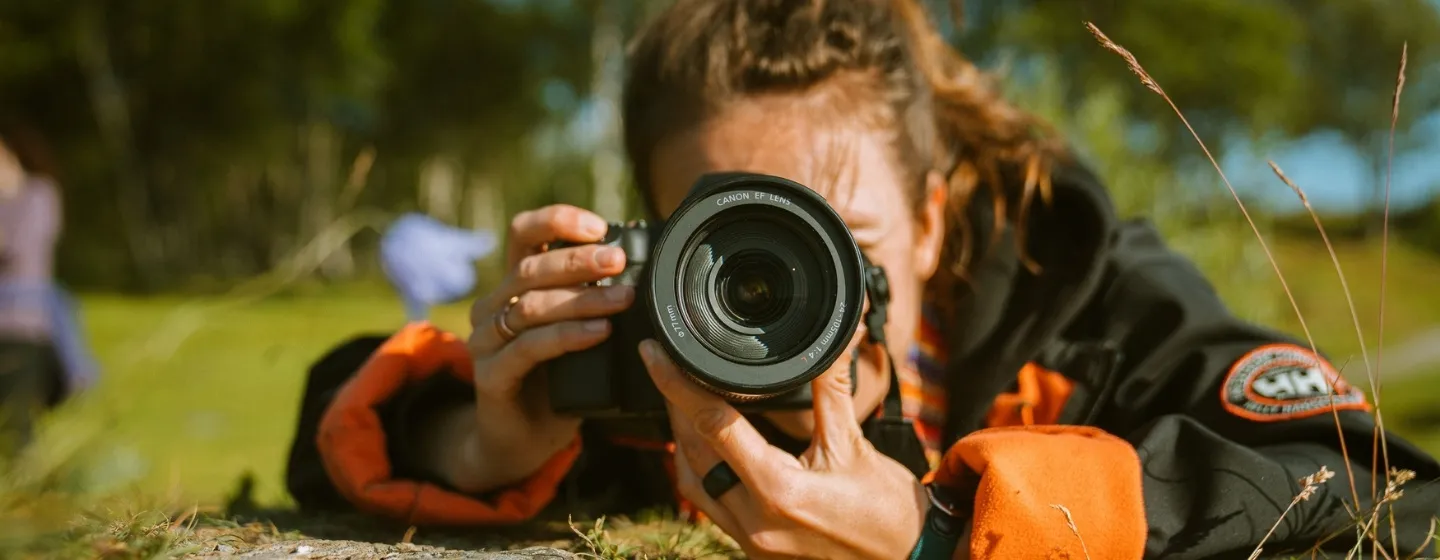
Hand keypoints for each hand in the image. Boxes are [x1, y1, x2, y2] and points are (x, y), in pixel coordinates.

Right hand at [456, 204, 633, 491]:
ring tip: (622, 300)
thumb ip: (596, 301)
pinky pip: (528, 348)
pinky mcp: (490, 376)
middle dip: (578, 260)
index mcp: (512, 285)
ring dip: (582, 299)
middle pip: (529, 268)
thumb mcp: (578, 331)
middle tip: (619, 260)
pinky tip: (598, 333)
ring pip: (531, 306)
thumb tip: (644, 272)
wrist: (522, 439)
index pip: (524, 234)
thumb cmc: (557, 379)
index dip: (557, 221)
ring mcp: (485, 341)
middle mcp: (492, 307)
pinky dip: (567, 336)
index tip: (599, 226)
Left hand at [639, 339, 927, 558]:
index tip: (654, 353)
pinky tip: (710, 449)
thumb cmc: (888, 513)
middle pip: (692, 452)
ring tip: (683, 402)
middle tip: (668, 366)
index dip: (676, 384)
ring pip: (694, 483)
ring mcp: (752, 542)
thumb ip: (832, 387)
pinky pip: (711, 506)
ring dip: (684, 442)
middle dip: (675, 408)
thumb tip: (836, 334)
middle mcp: (755, 521)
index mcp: (778, 490)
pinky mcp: (756, 551)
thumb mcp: (856, 443)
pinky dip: (703, 471)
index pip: (711, 424)